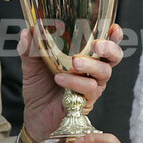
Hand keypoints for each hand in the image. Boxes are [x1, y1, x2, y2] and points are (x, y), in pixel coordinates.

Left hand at [20, 25, 123, 141]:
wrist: (34, 115)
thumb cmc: (40, 87)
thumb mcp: (32, 65)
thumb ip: (30, 48)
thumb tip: (28, 31)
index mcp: (86, 57)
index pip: (106, 44)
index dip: (114, 36)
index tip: (113, 27)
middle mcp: (94, 72)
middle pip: (114, 57)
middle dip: (109, 48)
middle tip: (96, 45)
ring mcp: (92, 88)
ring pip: (104, 73)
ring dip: (90, 65)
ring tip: (74, 63)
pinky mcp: (86, 102)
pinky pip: (89, 90)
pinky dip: (75, 82)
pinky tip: (60, 78)